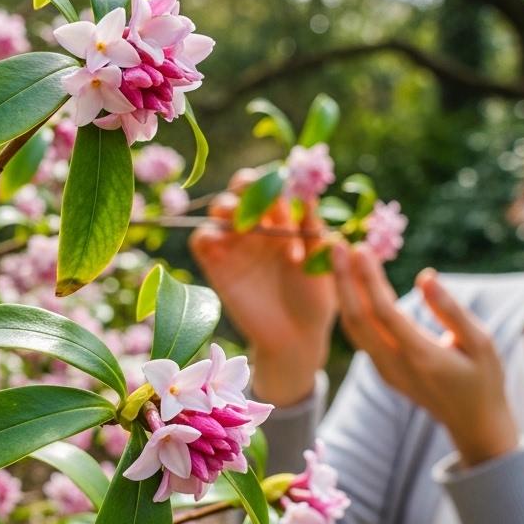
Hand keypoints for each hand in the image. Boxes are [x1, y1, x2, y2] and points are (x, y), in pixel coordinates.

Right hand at [189, 169, 337, 404]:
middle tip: (261, 202)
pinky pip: (202, 239)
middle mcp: (258, 226)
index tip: (290, 204)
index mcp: (285, 219)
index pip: (275, 186)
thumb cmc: (315, 299)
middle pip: (241, 188)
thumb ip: (314, 231)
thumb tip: (309, 197)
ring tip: (246, 225)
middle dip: (248, 185)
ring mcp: (236, 244)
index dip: (280, 187)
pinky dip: (206, 234)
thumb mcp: (322, 262)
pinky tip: (224, 244)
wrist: (296, 339)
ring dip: (227, 206)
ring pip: (219, 208)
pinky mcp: (216, 265)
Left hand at [329, 243, 518, 466]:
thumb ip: (452, 311)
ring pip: (354, 328)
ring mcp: (385, 370)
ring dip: (344, 292)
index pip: (384, 312)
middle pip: (357, 318)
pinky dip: (352, 306)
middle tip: (337, 245)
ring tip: (340, 258)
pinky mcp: (383, 370)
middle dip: (343, 281)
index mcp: (420, 355)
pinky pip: (360, 335)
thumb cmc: (484, 379)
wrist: (473, 423)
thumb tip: (425, 276)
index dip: (368, 279)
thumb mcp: (481, 343)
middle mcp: (394, 364)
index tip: (360, 248)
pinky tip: (354, 283)